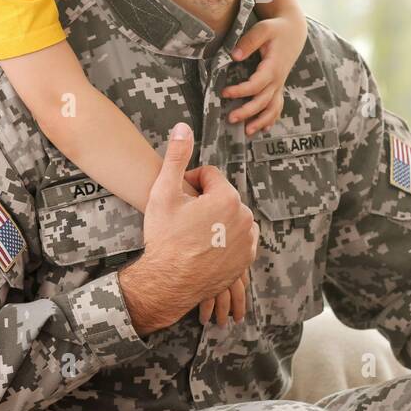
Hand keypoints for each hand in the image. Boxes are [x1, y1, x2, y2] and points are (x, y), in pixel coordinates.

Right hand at [121, 124, 258, 335]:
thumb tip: (183, 127)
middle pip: (221, 196)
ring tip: (192, 234)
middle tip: (182, 218)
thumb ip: (176, 156)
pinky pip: (236, 239)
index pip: (210, 175)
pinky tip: (204, 247)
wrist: (167, 283)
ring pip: (229, 217)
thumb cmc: (164, 238)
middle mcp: (244, 217)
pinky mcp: (246, 260)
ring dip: (214, 220)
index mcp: (227, 197)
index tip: (177, 198)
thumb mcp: (163, 192)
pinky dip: (224, 239)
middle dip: (203, 202)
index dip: (190, 183)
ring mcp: (247, 240)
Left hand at [221, 13, 307, 134]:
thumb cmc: (276, 28)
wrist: (294, 30)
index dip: (241, 91)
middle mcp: (278, 79)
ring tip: (247, 132)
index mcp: (273, 67)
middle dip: (247, 112)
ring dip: (261, 121)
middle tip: (230, 118)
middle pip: (263, 101)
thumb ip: (249, 41)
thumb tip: (234, 56)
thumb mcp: (263, 29)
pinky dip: (271, 118)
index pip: (256, 85)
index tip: (225, 93)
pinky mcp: (279, 85)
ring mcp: (280, 84)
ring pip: (273, 108)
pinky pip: (277, 105)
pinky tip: (264, 128)